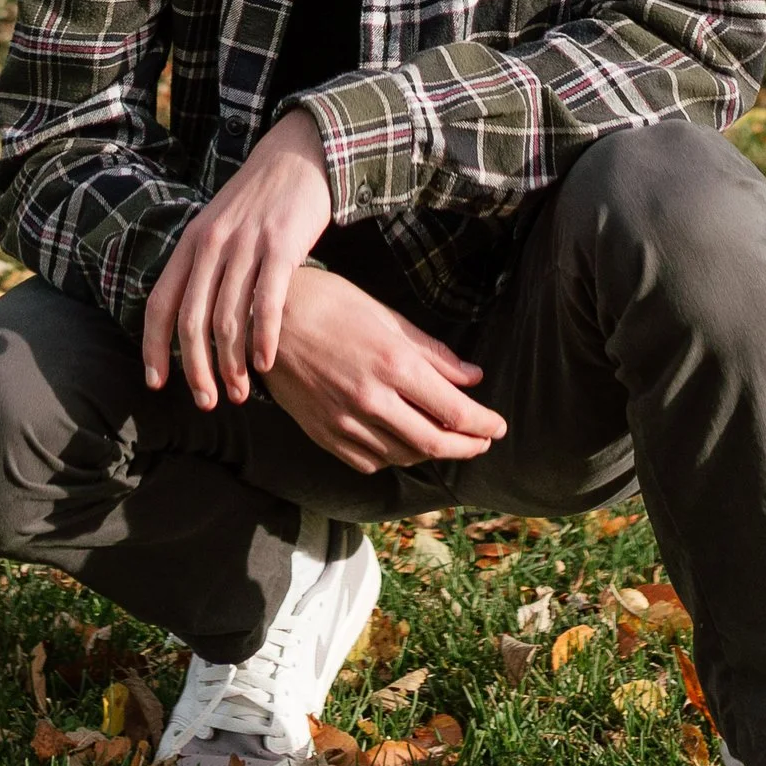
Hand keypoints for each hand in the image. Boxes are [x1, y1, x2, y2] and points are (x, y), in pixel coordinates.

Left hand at [143, 110, 334, 410]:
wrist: (300, 154)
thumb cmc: (260, 201)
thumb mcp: (218, 226)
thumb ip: (202, 267)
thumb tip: (190, 322)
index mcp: (190, 243)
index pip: (159, 304)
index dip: (154, 348)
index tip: (156, 384)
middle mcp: (211, 245)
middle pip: (192, 322)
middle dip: (196, 370)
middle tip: (207, 402)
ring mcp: (246, 245)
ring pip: (228, 319)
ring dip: (232, 364)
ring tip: (239, 393)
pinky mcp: (282, 246)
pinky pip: (267, 304)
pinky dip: (264, 339)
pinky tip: (266, 364)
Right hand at [263, 269, 507, 475]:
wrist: (267, 319)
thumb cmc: (330, 304)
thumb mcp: (387, 317)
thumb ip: (432, 353)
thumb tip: (473, 376)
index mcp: (393, 364)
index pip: (454, 411)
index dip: (482, 424)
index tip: (498, 427)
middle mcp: (372, 400)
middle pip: (434, 443)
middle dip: (466, 448)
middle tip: (481, 443)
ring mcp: (346, 422)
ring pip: (403, 456)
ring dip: (431, 453)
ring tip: (446, 441)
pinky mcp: (324, 435)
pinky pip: (370, 461)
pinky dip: (394, 457)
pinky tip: (402, 445)